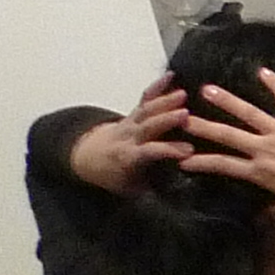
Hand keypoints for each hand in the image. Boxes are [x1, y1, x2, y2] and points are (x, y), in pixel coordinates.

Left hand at [68, 76, 189, 193]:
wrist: (86, 156)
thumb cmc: (112, 174)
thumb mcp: (128, 189)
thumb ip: (149, 190)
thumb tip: (173, 197)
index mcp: (129, 157)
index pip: (149, 152)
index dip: (167, 150)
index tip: (188, 151)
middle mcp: (128, 137)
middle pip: (147, 126)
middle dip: (165, 119)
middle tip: (185, 114)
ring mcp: (129, 122)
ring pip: (146, 109)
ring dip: (164, 101)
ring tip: (183, 94)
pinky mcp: (132, 113)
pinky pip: (144, 98)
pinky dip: (157, 86)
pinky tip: (171, 76)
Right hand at [178, 69, 274, 216]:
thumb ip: (273, 208)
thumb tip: (258, 215)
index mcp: (262, 172)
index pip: (223, 166)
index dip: (200, 162)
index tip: (180, 158)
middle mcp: (267, 149)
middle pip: (227, 135)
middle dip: (201, 126)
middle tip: (180, 117)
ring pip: (249, 112)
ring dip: (226, 100)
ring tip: (206, 89)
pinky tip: (262, 70)